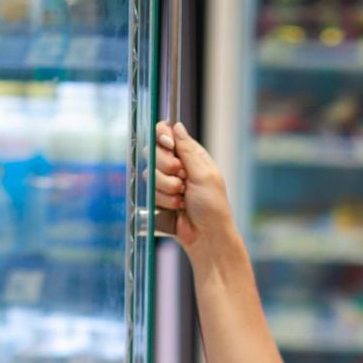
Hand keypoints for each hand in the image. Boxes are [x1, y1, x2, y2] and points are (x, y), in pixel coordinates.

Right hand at [155, 121, 233, 258]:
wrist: (206, 236)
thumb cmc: (213, 207)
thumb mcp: (204, 174)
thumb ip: (188, 149)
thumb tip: (176, 126)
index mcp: (190, 154)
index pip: (165, 133)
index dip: (162, 137)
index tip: (169, 147)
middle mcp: (176, 165)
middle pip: (152, 152)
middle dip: (166, 168)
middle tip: (183, 179)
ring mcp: (165, 182)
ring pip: (149, 174)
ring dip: (167, 188)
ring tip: (183, 198)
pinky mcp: (157, 198)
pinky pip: (149, 192)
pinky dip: (163, 201)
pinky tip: (176, 207)